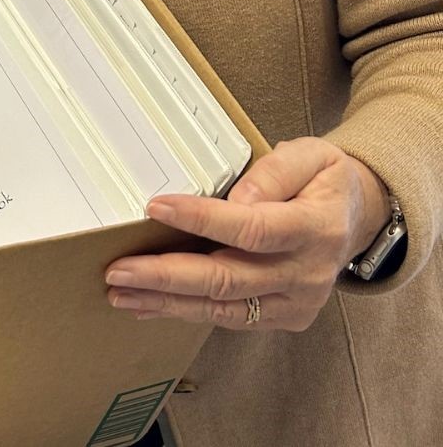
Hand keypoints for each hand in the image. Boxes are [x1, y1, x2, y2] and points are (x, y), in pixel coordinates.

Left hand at [104, 137, 389, 331]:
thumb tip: (237, 198)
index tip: (156, 207)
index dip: (202, 220)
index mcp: (315, 228)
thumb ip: (275, 172)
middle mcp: (306, 274)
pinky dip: (185, 311)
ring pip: (223, 308)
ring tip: (121, 292)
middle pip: (228, 279)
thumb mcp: (311, 156)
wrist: (355, 218)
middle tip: (118, 270)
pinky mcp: (282, 317)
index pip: (253, 228)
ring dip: (166, 302)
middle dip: (167, 276)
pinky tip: (149, 304)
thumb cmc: (324, 181)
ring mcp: (295, 302)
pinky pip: (229, 318)